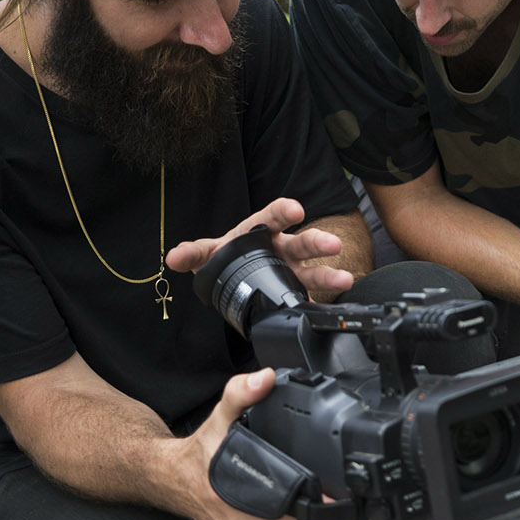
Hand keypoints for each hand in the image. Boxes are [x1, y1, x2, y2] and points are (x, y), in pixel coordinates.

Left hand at [165, 197, 354, 300]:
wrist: (235, 276)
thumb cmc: (227, 255)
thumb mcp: (210, 252)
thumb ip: (194, 253)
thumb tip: (173, 257)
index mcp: (262, 231)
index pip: (275, 215)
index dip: (285, 211)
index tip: (295, 210)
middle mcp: (283, 248)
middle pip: (303, 241)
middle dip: (318, 242)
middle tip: (333, 245)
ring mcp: (293, 270)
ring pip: (314, 270)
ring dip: (329, 275)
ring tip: (346, 279)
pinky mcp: (296, 291)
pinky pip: (311, 295)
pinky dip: (322, 301)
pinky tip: (333, 308)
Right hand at [177, 367, 357, 519]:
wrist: (172, 480)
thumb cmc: (198, 457)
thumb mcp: (220, 418)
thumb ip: (242, 393)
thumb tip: (264, 379)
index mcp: (246, 511)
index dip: (337, 508)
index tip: (357, 496)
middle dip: (335, 514)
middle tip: (352, 493)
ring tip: (329, 498)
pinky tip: (304, 508)